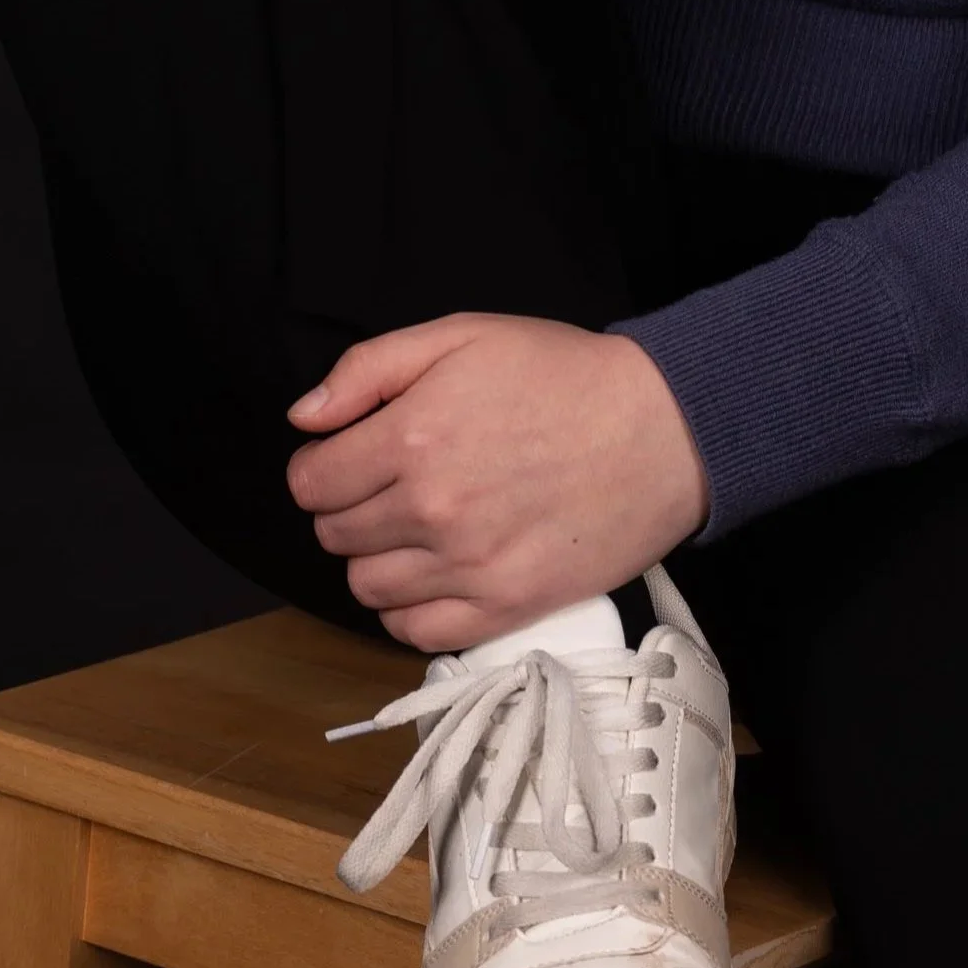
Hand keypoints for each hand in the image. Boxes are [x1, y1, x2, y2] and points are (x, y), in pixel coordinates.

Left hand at [284, 313, 711, 651]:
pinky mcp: (506, 608)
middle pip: (335, 535)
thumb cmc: (563, 375)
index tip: (349, 457)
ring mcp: (468, 566)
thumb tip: (304, 417)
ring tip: (415, 529)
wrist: (663, 428)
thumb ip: (369, 369)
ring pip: (367, 587)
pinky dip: (408, 610)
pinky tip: (432, 575)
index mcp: (413, 437)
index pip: (311, 482)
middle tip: (391, 485)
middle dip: (348, 508)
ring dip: (376, 559)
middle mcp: (432, 509)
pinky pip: (417, 633)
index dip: (322, 466)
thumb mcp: (462, 335)